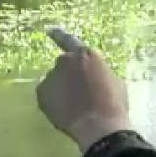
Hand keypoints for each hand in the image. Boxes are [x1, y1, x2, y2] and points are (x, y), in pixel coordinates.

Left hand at [37, 27, 132, 151]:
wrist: (99, 126)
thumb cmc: (113, 104)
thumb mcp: (113, 81)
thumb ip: (97, 72)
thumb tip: (91, 76)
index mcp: (86, 54)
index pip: (68, 40)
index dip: (58, 34)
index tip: (49, 30)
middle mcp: (65, 60)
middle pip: (63, 65)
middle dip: (69, 76)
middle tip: (79, 94)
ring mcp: (51, 76)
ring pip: (55, 82)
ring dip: (61, 90)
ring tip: (74, 108)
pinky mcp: (42, 93)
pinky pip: (47, 96)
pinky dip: (53, 102)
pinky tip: (66, 114)